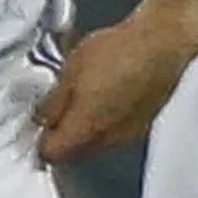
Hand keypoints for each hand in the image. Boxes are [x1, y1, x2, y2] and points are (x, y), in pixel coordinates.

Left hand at [36, 0, 197, 163]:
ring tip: (76, 100)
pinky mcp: (143, 123)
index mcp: (87, 127)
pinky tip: (100, 97)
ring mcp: (130, 132)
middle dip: (60, 139)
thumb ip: (53, 102)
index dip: (39, 142)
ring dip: (81, 131)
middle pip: (75, 154)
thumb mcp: (70, 71)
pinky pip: (115, 134)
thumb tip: (42, 119)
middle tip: (51, 114)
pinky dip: (102, 124)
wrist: (164, 43)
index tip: (33, 127)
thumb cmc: (118, 51)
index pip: (54, 154)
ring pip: (95, 145)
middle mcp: (110, 137)